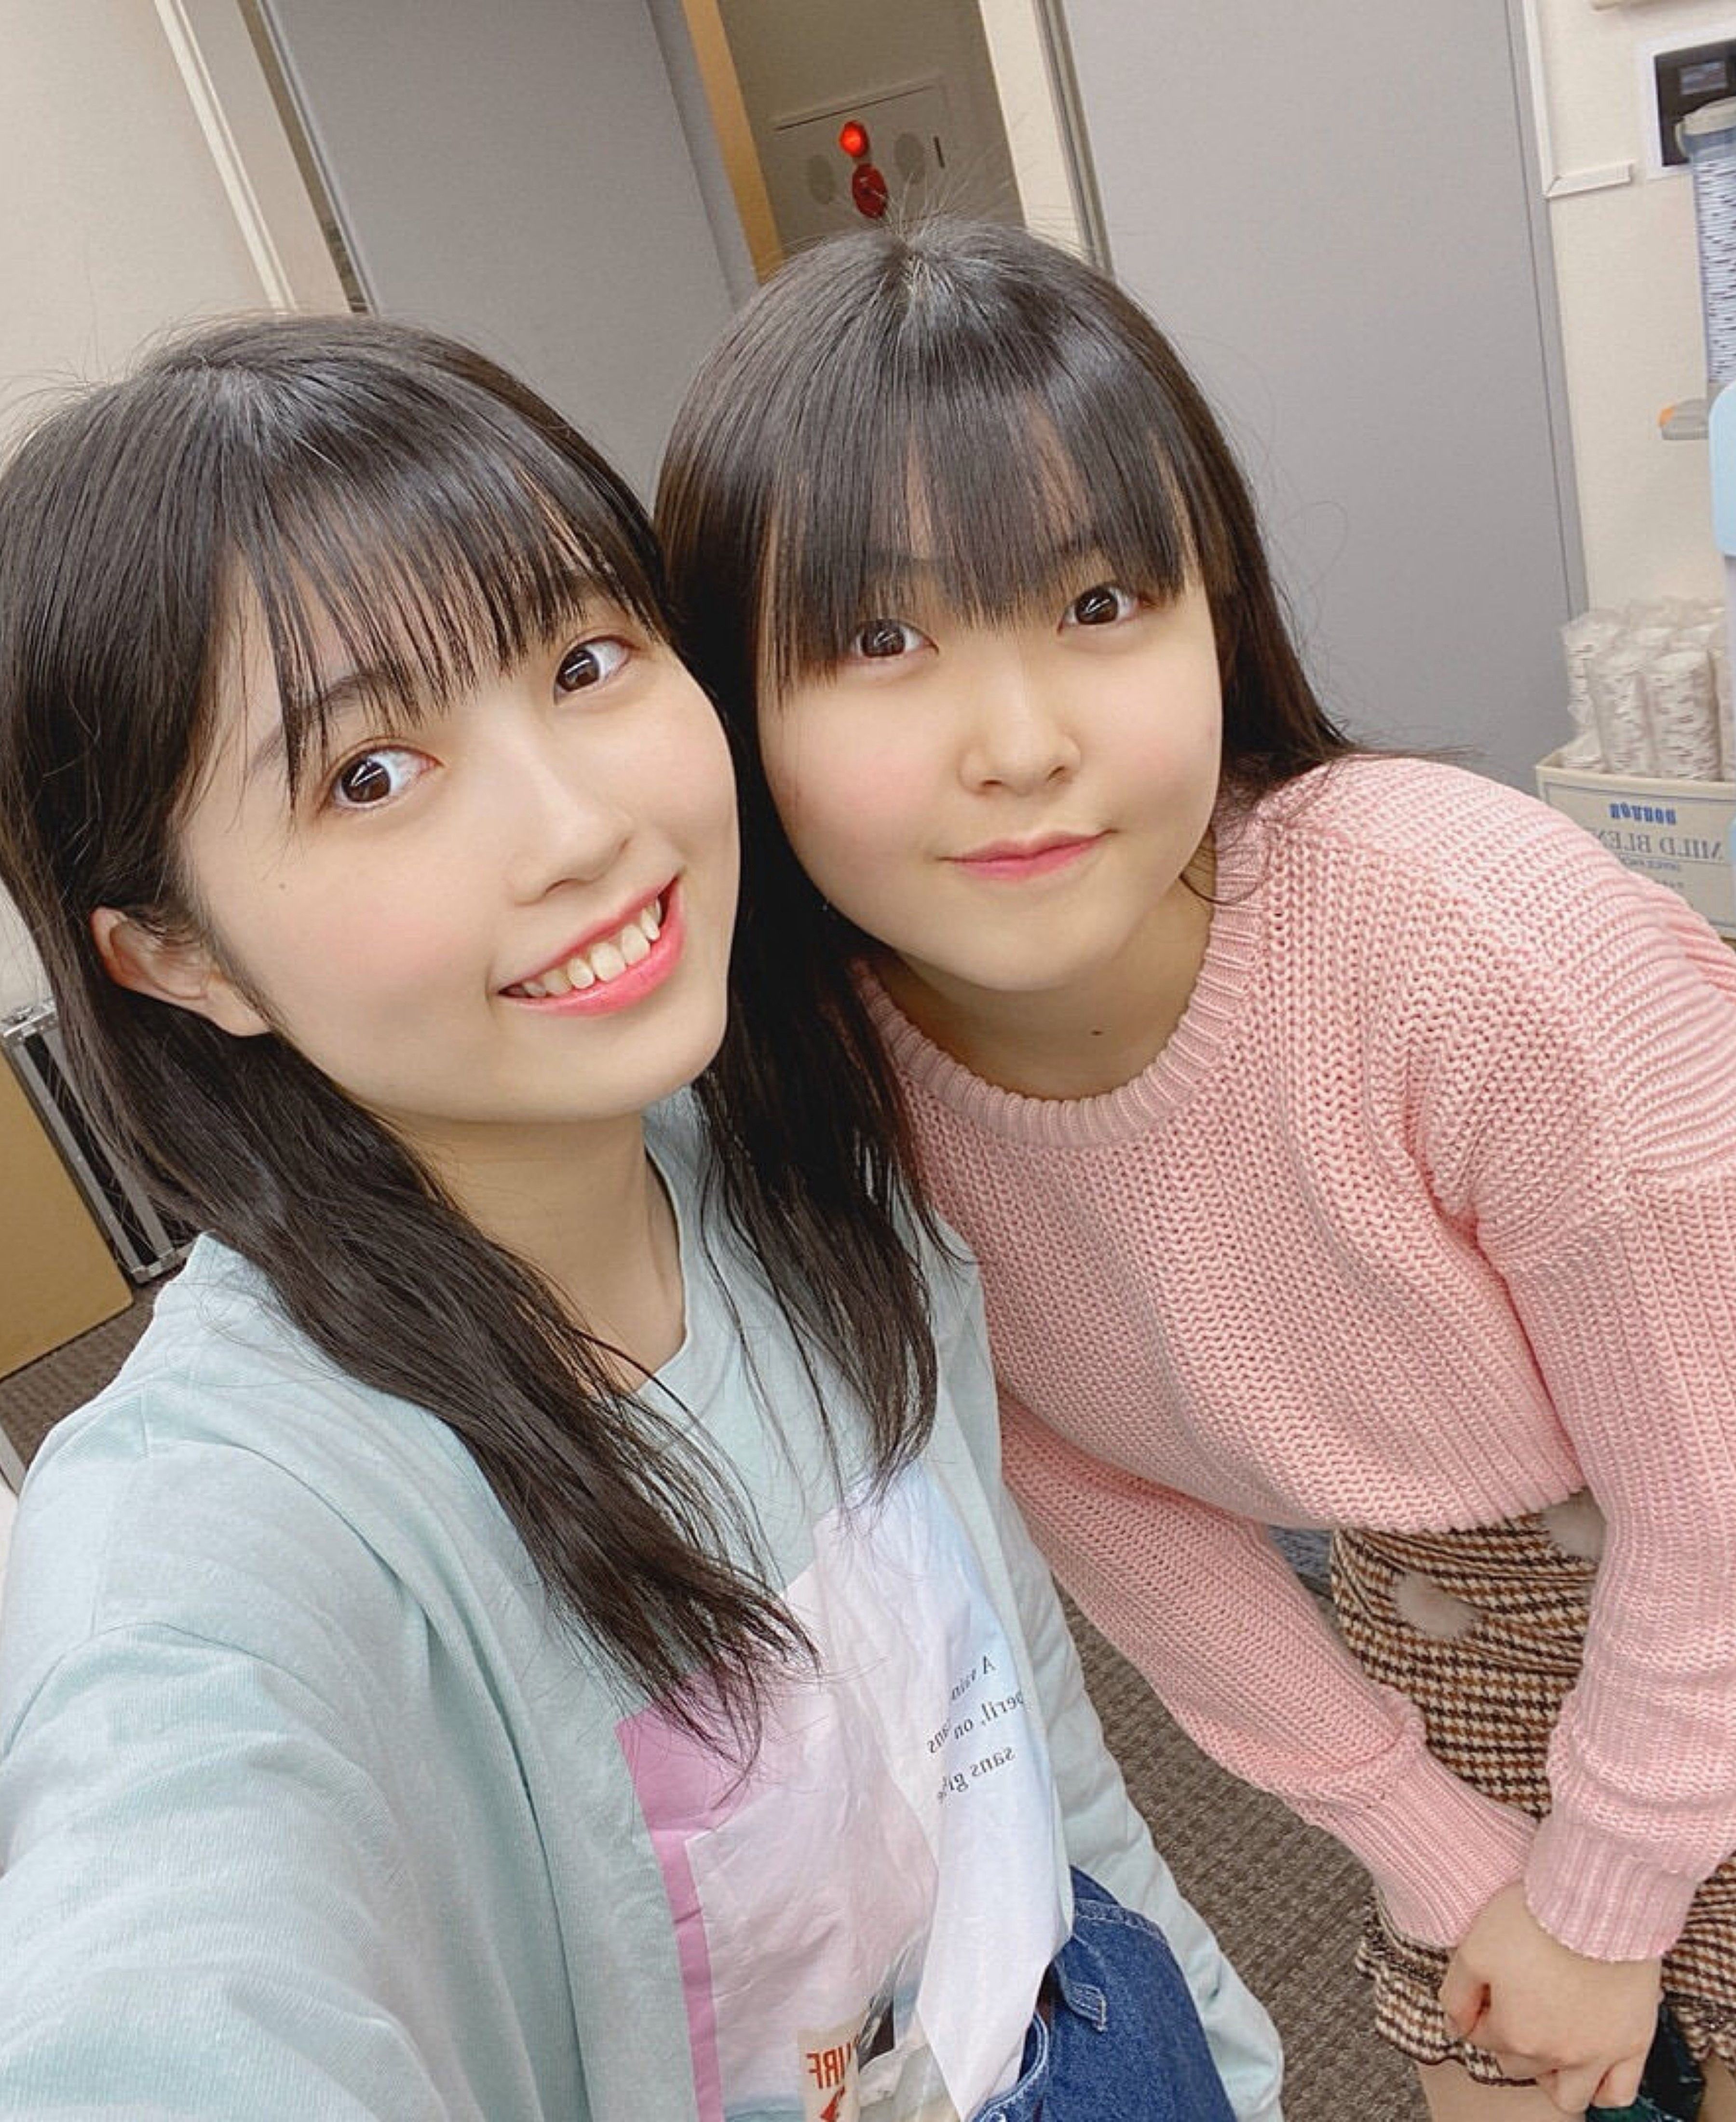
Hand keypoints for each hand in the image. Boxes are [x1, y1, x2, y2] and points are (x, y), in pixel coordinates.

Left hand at [1439, 1882, 1660, 2113]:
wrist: (1596, 1902)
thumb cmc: (1532, 1917)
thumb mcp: (1473, 1948)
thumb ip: (1456, 1994)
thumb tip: (1454, 2028)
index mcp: (1514, 2032)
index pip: (1483, 2038)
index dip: (1480, 2012)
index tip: (1488, 1988)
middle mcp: (1555, 2053)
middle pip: (1519, 2066)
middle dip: (1510, 2041)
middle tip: (1517, 2005)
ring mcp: (1598, 2054)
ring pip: (1568, 2095)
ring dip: (1552, 2076)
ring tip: (1549, 2042)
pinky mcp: (1634, 2044)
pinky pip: (1618, 2093)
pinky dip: (1601, 2088)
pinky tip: (1590, 2067)